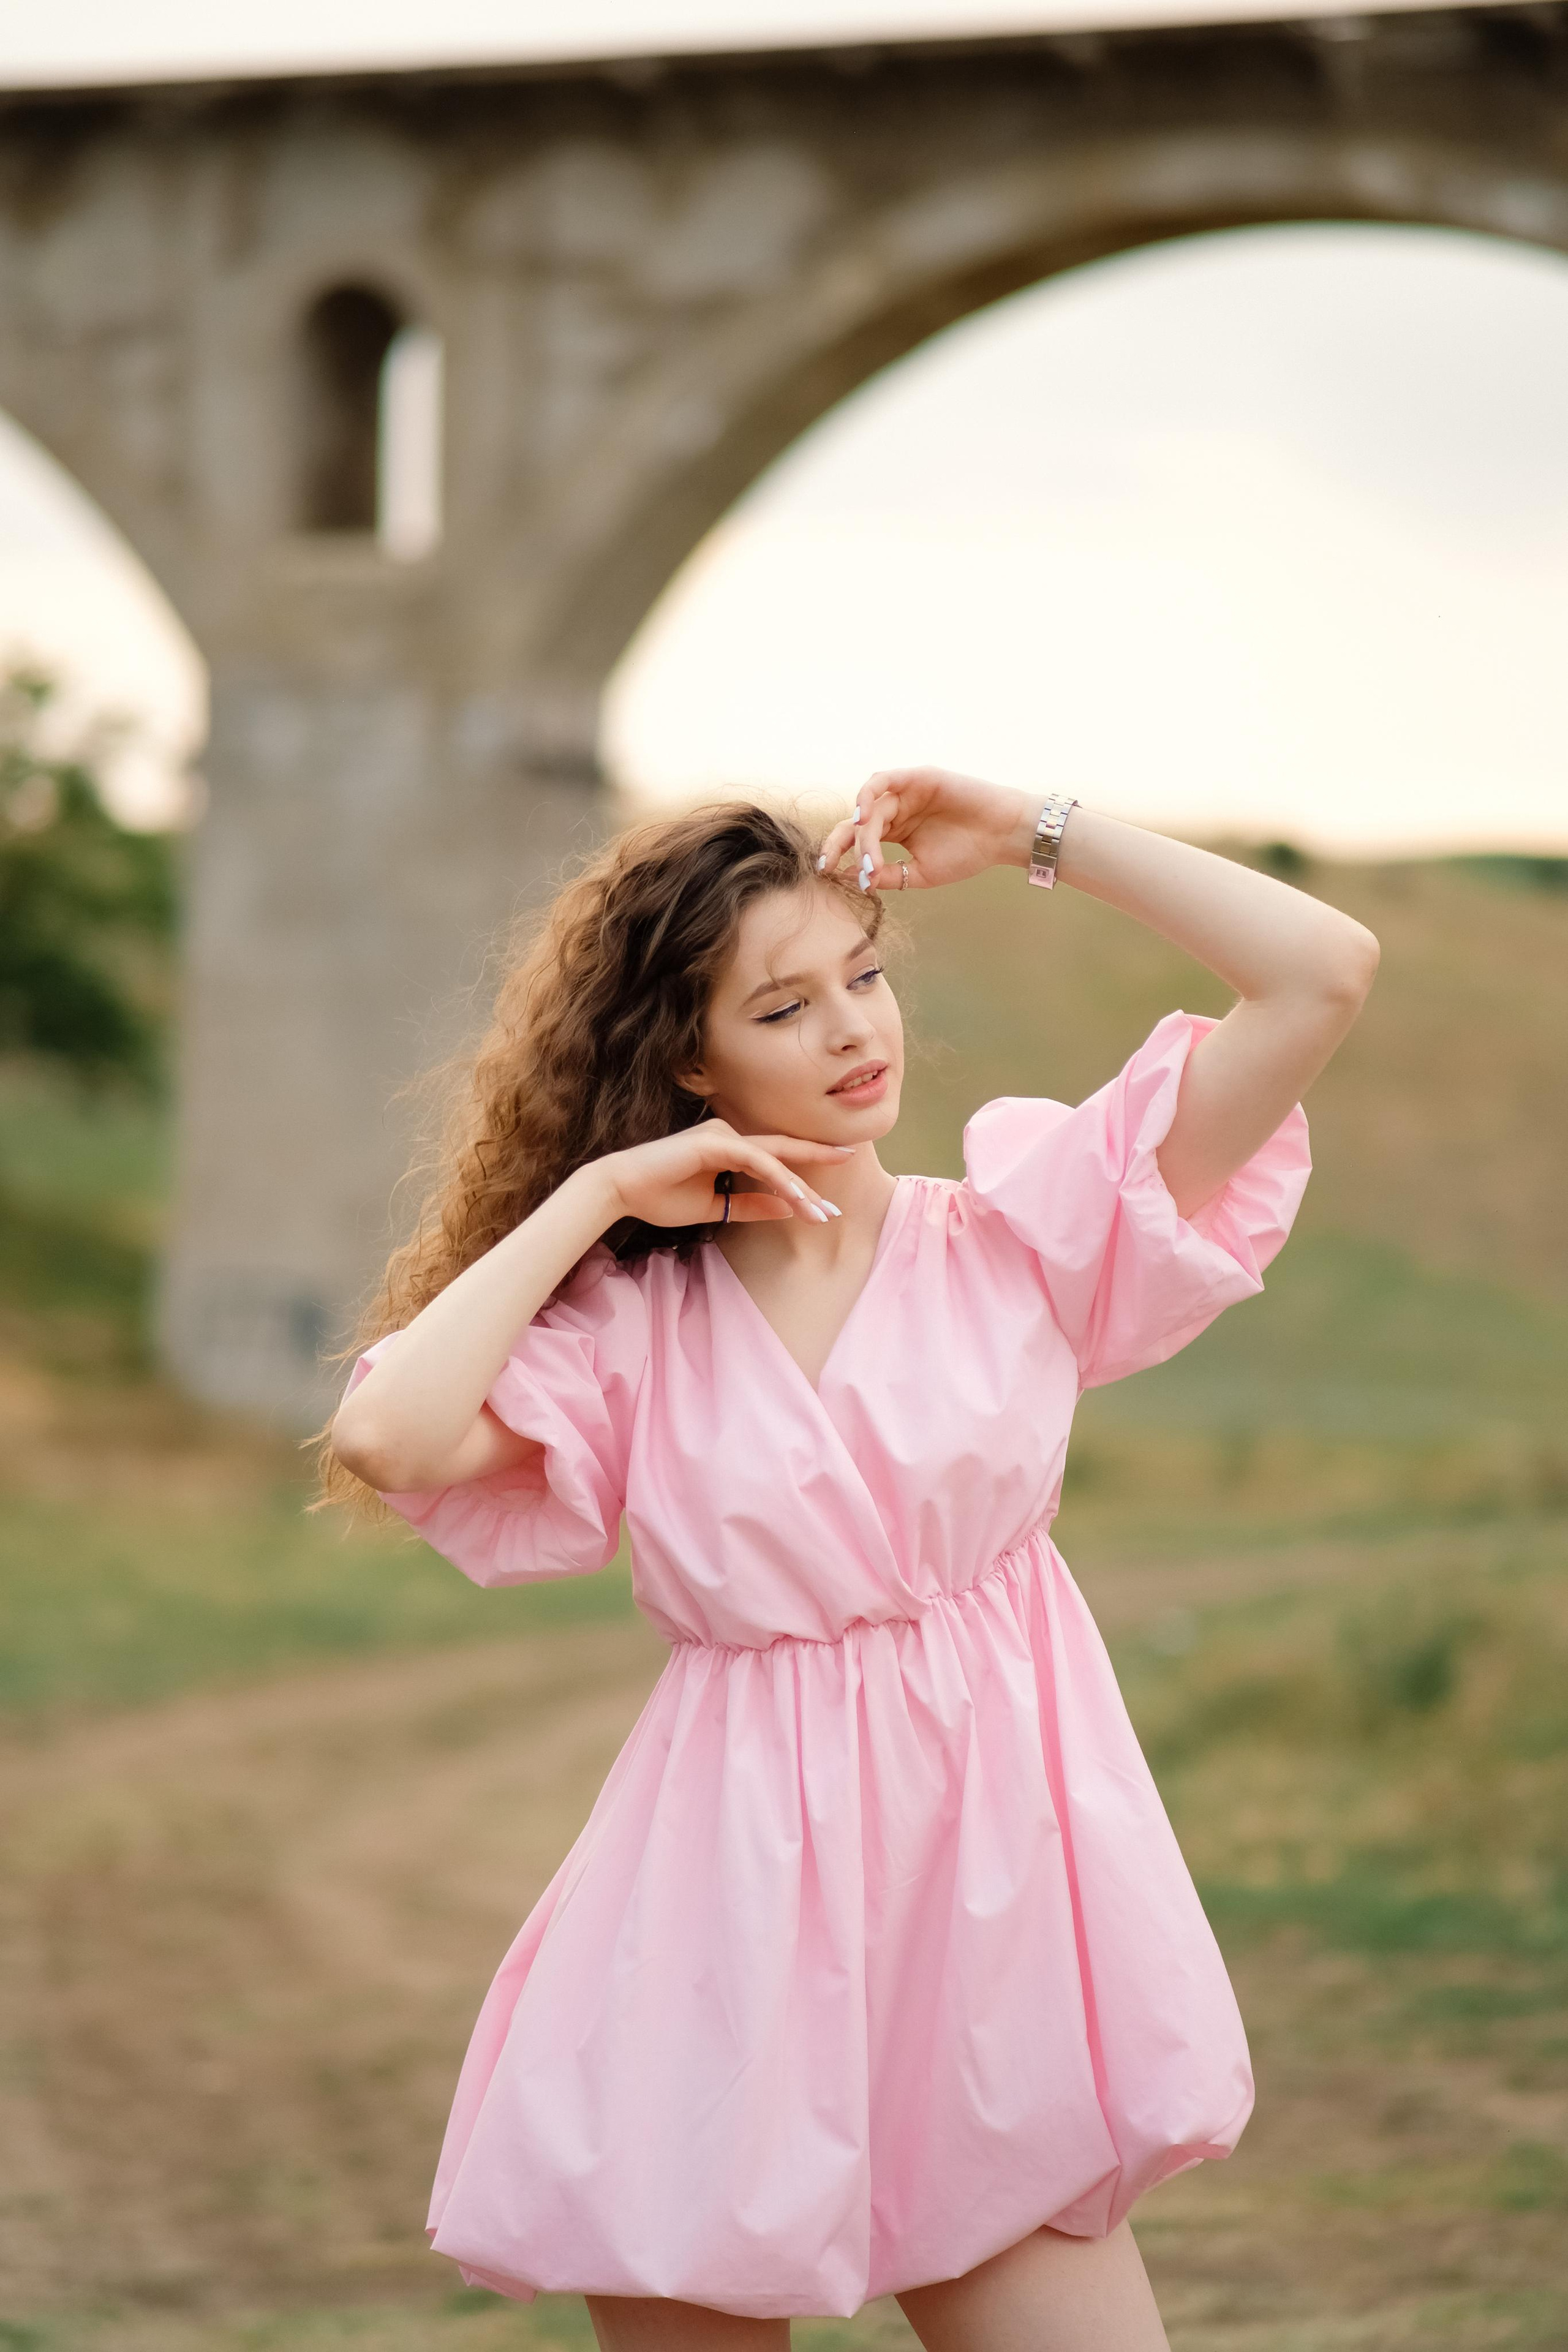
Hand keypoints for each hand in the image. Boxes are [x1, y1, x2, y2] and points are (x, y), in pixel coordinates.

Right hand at [597, 1121, 852, 1229]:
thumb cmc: (661, 1197)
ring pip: (775, 1160)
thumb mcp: (715, 1208)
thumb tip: (787, 1209)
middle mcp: (730, 1136)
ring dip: (800, 1189)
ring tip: (821, 1213)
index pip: (776, 1162)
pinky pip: (757, 1159)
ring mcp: (723, 1135)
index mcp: (730, 1148)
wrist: (621, 1191)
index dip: (803, 1181)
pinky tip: (796, 1196)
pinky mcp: (715, 1141)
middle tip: (838, 1206)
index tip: (827, 1204)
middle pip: (784, 1155)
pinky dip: (779, 1178)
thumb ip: (750, 1206)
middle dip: (815, 1179)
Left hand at [817, 767, 1041, 893]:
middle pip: (857, 825)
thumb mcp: (921, 874)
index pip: (857, 840)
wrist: (1002, 835)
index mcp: (895, 831)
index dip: (838, 854)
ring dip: (861, 830)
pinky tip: (864, 817)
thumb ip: (887, 874)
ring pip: (869, 808)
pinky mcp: (917, 777)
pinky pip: (883, 780)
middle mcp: (896, 810)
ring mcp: (905, 792)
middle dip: (843, 845)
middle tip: (844, 867)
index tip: (828, 873)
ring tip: (862, 850)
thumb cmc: (968, 854)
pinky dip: (868, 795)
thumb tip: (850, 877)